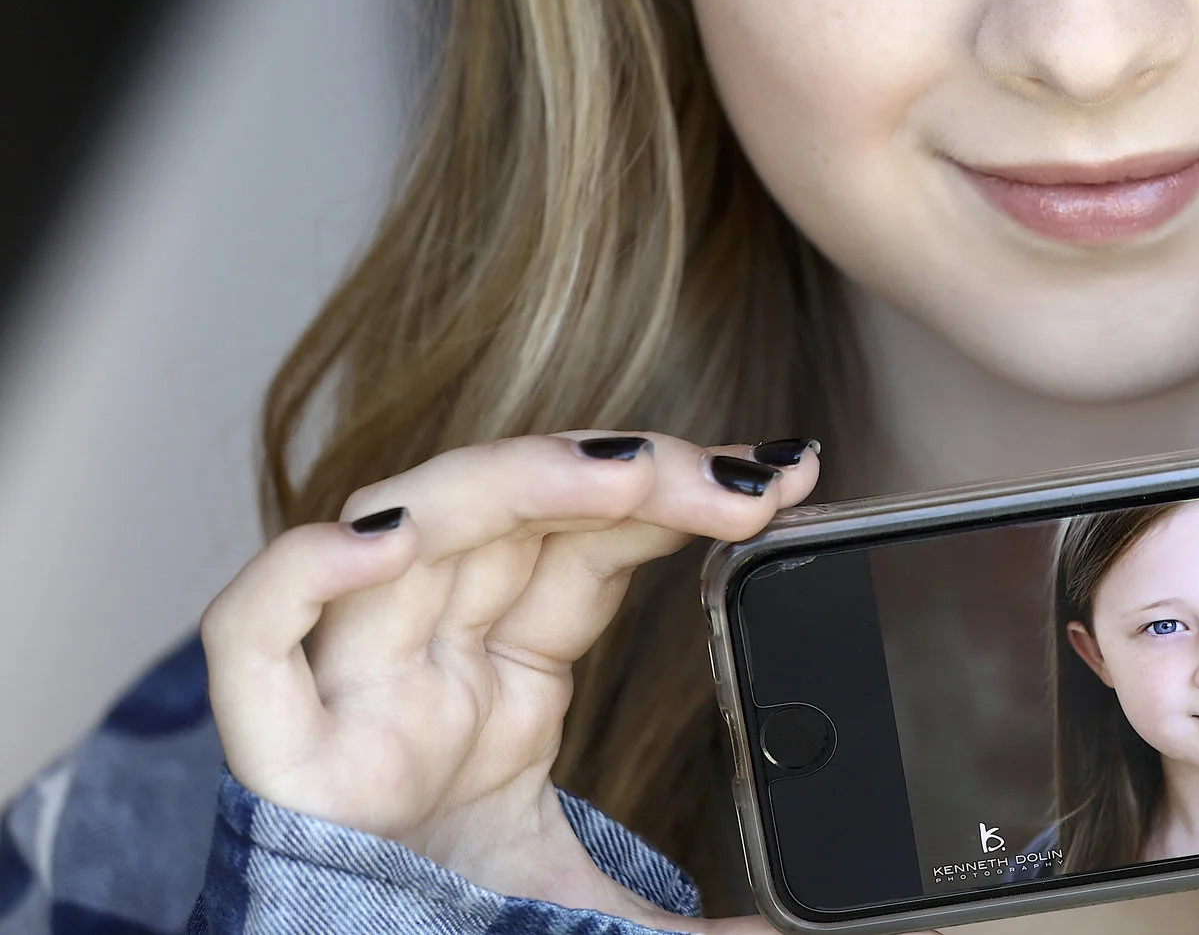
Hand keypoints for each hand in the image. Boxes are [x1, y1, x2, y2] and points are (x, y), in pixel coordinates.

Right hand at [202, 431, 822, 929]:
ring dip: (518, 478)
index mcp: (500, 688)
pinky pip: (252, 634)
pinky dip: (302, 572)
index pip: (589, 550)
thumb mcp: (596, 911)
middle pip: (515, 516)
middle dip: (631, 471)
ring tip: (628, 474)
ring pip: (406, 532)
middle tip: (745, 476)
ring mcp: (347, 700)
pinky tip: (390, 544)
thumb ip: (687, 919)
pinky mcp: (276, 759)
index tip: (782, 475)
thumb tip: (785, 930)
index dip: (678, 498)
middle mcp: (424, 667)